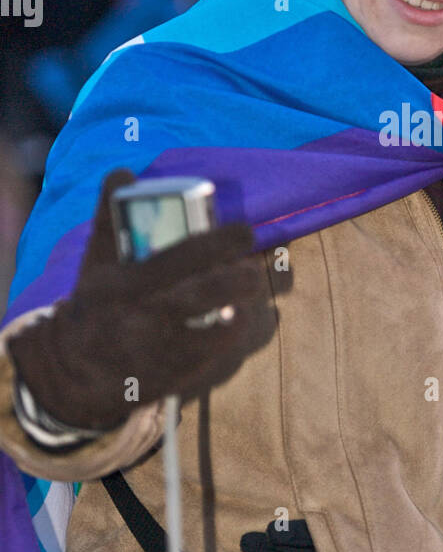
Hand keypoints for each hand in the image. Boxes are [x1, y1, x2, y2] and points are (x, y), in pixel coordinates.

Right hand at [7, 168, 275, 431]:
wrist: (78, 371)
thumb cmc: (96, 305)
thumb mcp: (96, 262)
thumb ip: (110, 216)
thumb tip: (123, 172)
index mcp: (127, 285)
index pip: (182, 257)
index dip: (220, 243)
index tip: (245, 232)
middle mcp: (146, 321)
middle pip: (209, 295)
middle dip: (243, 278)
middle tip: (254, 268)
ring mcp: (166, 354)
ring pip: (226, 332)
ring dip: (248, 312)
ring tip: (252, 297)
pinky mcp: (181, 379)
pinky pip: (224, 358)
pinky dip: (240, 338)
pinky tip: (242, 323)